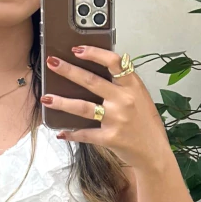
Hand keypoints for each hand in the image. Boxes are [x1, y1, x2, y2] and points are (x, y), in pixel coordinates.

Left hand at [42, 47, 172, 171]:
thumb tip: (99, 70)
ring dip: (61, 102)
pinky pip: (85, 134)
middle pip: (91, 81)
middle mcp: (124, 100)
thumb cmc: (146, 123)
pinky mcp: (109, 138)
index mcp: (132, 86)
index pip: (113, 62)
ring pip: (83, 107)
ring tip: (46, 98)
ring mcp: (116, 119)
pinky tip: (61, 132)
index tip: (77, 49)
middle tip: (51, 63)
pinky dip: (71, 134)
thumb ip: (124, 85)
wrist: (154, 153)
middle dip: (68, 71)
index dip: (94, 53)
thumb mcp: (141, 97)